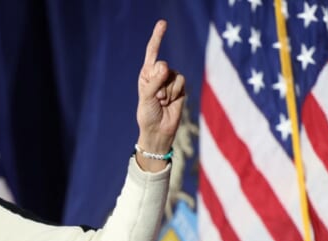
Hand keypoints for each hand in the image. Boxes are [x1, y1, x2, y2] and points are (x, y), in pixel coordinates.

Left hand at [136, 20, 185, 170]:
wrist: (159, 130)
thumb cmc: (148, 114)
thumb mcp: (147, 97)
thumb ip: (155, 81)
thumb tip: (166, 65)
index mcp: (146, 74)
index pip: (152, 52)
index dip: (158, 37)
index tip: (163, 23)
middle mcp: (158, 74)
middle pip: (163, 65)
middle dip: (159, 81)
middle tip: (155, 97)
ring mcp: (170, 81)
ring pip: (173, 74)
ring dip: (167, 90)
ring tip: (162, 102)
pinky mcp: (180, 88)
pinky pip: (181, 81)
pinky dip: (175, 92)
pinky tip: (170, 102)